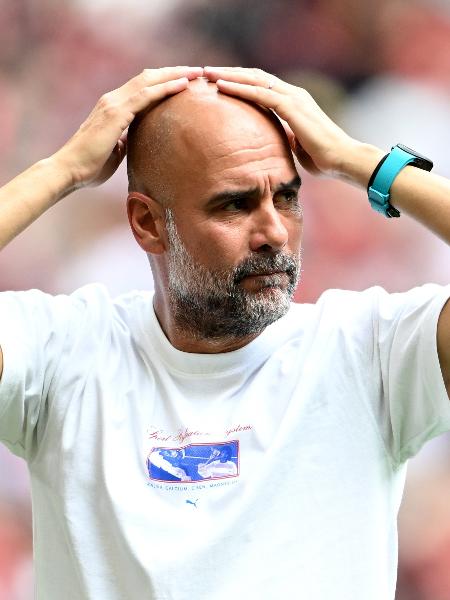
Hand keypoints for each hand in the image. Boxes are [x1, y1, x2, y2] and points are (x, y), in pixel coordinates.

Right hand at [54, 67, 202, 189]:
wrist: (69, 170)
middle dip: (173, 72)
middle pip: (148, 78)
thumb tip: (134, 142)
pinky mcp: (116, 114)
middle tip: (196, 71)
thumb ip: (124, 142)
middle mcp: (112, 100)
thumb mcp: (114, 152)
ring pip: (149, 81)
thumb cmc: (89, 167)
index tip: (183, 80)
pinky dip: (166, 88)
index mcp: (112, 108)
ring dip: (174, 75)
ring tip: (195, 72)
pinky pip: (146, 95)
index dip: (162, 81)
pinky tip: (183, 85)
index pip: (141, 87)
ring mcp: (113, 104)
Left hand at [204, 66, 361, 178]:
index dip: (241, 81)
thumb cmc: (323, 157)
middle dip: (230, 73)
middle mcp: (293, 94)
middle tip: (206, 72)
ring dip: (229, 75)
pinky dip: (239, 88)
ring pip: (254, 79)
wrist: (343, 159)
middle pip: (255, 76)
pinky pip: (260, 94)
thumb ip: (286, 137)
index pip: (262, 84)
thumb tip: (274, 139)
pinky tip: (221, 87)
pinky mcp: (292, 107)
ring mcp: (293, 98)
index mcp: (294, 101)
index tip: (219, 82)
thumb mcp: (297, 145)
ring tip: (207, 74)